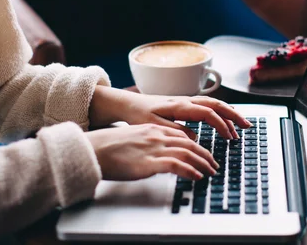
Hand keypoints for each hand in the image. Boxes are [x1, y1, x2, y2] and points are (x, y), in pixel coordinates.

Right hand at [86, 124, 218, 180]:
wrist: (93, 149)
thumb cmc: (108, 148)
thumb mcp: (132, 140)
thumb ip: (147, 144)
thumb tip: (156, 155)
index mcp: (153, 129)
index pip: (182, 136)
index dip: (196, 146)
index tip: (203, 155)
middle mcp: (156, 136)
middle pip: (190, 143)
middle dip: (205, 155)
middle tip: (213, 165)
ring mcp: (154, 148)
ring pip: (187, 153)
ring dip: (202, 164)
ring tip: (210, 172)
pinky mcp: (149, 162)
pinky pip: (176, 165)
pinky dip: (190, 171)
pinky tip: (196, 177)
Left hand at [89, 87, 251, 139]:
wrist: (126, 103)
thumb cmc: (137, 114)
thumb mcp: (154, 126)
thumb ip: (175, 131)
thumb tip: (194, 137)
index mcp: (179, 106)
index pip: (207, 113)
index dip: (221, 124)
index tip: (230, 137)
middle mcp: (185, 100)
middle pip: (216, 104)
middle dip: (233, 114)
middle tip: (247, 126)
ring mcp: (185, 101)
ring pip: (213, 103)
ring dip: (228, 113)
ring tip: (241, 125)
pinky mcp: (183, 105)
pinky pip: (206, 105)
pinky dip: (219, 111)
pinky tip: (224, 120)